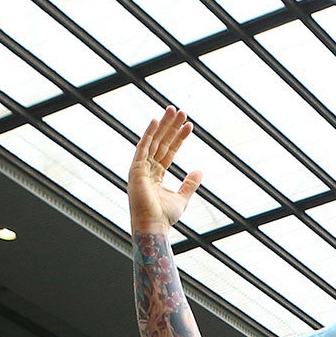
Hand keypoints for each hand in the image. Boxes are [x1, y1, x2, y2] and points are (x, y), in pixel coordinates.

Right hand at [128, 106, 203, 235]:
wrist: (153, 226)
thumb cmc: (164, 216)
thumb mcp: (182, 198)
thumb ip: (190, 184)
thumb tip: (199, 171)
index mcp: (156, 174)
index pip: (169, 151)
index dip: (179, 138)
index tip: (189, 125)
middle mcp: (147, 168)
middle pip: (161, 142)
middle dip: (171, 126)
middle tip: (180, 110)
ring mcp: (140, 168)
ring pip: (153, 141)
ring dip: (163, 125)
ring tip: (173, 110)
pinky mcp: (136, 169)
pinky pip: (143, 147)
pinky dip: (149, 134)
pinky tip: (156, 121)